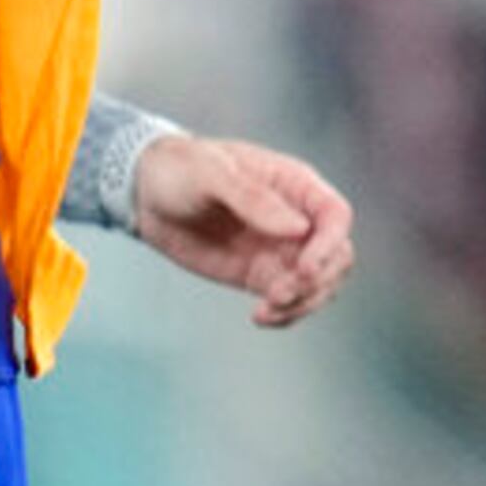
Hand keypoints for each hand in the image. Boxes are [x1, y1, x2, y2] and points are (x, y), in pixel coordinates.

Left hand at [130, 133, 356, 327]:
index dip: (329, 245)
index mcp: (294, 184)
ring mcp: (280, 250)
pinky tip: (259, 317)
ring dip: (304, 303)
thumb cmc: (182, 168)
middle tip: (279, 293)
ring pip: (319, 284)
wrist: (147, 193)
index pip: (336, 216)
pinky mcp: (260, 275)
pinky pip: (289, 300)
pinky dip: (285, 315)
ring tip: (266, 309)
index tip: (303, 269)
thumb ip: (254, 199)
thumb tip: (297, 228)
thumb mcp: (212, 174)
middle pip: (337, 256)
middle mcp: (296, 219)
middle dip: (317, 281)